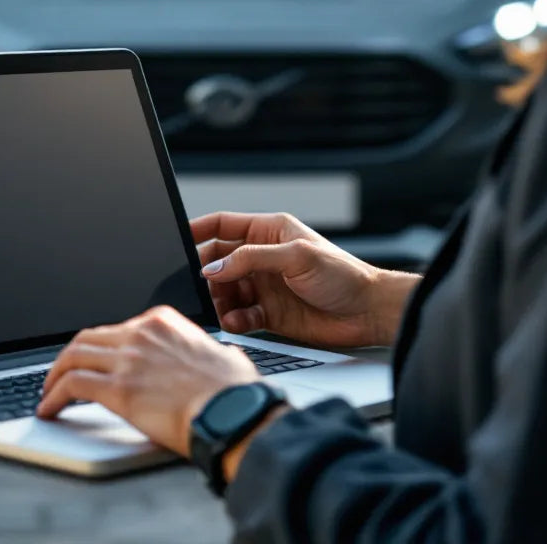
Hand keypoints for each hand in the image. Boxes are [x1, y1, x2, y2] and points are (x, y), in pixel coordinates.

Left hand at [37, 306, 258, 455]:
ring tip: (47, 393)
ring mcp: (127, 358)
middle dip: (69, 358)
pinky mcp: (118, 388)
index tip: (92, 363)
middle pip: (88, 338)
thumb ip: (205, 351)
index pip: (116, 329)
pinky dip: (54, 397)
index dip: (98, 348)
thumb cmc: (233, 391)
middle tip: (59, 376)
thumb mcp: (221, 354)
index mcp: (162, 321)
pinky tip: (49, 409)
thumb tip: (213, 358)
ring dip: (54, 376)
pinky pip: (72, 385)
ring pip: (73, 357)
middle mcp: (141, 333)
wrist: (232, 412)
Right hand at [193, 211, 419, 348]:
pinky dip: (233, 319)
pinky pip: (239, 315)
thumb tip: (213, 266)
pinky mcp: (269, 314)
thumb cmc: (343, 274)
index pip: (223, 225)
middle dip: (206, 273)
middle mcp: (263, 257)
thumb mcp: (296, 257)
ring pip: (226, 290)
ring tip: (217, 309)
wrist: (368, 312)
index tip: (178, 240)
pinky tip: (235, 322)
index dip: (199, 230)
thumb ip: (251, 259)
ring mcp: (264, 285)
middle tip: (197, 285)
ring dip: (218, 300)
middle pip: (219, 260)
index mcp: (269, 231)